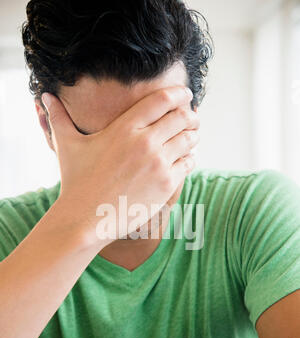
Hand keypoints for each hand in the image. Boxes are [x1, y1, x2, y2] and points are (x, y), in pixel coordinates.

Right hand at [42, 86, 199, 246]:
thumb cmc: (75, 182)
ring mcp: (158, 164)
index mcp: (125, 127)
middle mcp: (145, 142)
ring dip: (192, 136)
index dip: (179, 94)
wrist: (85, 219)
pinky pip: (188, 163)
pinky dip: (190, 158)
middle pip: (182, 117)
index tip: (186, 94)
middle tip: (192, 118)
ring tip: (191, 137)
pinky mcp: (166, 185)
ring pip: (189, 140)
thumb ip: (58, 117)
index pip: (163, 99)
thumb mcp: (67, 145)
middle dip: (190, 115)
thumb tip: (44, 96)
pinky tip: (186, 158)